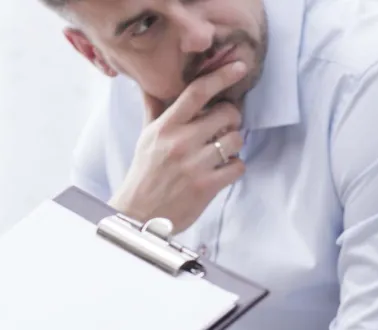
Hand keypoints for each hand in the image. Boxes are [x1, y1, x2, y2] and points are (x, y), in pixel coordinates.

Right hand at [112, 61, 250, 231]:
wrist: (138, 214)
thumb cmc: (144, 172)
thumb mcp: (146, 137)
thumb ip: (155, 109)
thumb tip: (150, 83)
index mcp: (165, 126)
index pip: (197, 92)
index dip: (221, 76)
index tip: (239, 67)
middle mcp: (180, 142)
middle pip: (226, 114)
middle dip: (232, 118)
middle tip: (225, 126)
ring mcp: (194, 165)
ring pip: (236, 140)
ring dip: (235, 144)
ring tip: (222, 151)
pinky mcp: (206, 186)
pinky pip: (237, 166)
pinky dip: (235, 167)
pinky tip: (223, 170)